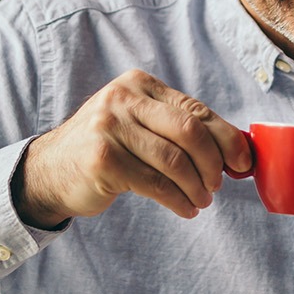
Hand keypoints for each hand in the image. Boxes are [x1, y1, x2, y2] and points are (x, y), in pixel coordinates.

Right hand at [13, 69, 249, 227]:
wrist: (51, 171)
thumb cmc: (107, 149)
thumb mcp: (138, 125)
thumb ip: (177, 128)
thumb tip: (235, 150)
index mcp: (138, 84)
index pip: (195, 109)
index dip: (226, 137)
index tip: (242, 162)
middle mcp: (122, 98)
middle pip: (189, 131)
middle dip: (212, 163)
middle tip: (217, 186)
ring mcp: (109, 127)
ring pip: (174, 161)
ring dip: (195, 187)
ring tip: (200, 201)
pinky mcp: (103, 159)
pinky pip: (155, 184)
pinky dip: (177, 200)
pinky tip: (184, 208)